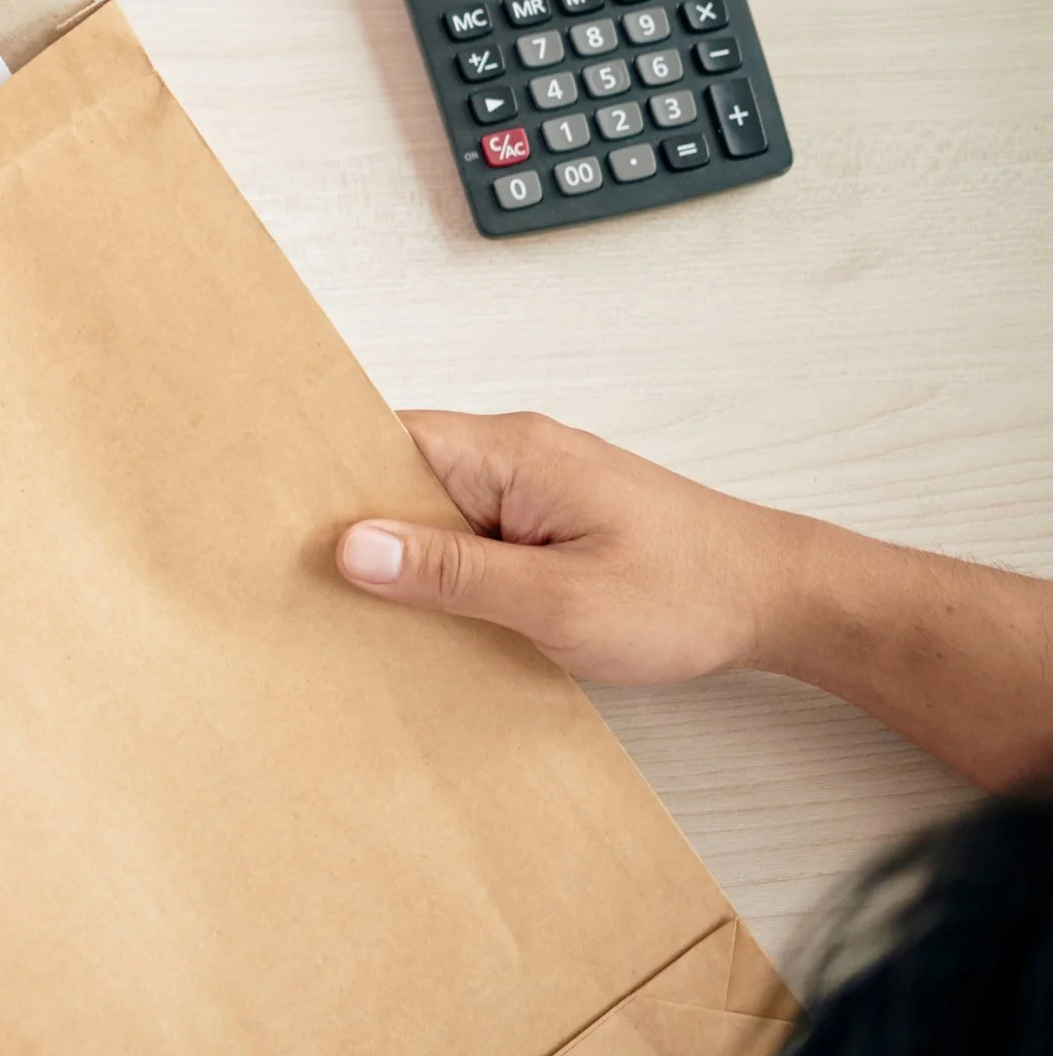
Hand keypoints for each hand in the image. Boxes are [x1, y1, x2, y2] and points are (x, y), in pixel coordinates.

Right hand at [333, 410, 789, 684]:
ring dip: (403, 558)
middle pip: (399, 476)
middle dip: (353, 525)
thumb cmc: (688, 593)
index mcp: (511, 452)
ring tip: (360, 608)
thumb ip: (451, 572)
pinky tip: (430, 615)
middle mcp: (515, 455)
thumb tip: (354, 545)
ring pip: (432, 511)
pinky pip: (468, 534)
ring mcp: (531, 487)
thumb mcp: (558, 598)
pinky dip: (443, 571)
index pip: (386, 439)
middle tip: (303, 580)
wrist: (781, 601)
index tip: (274, 515)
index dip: (325, 473)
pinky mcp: (545, 521)